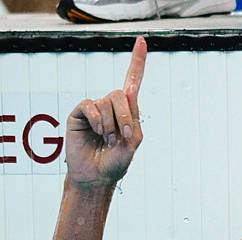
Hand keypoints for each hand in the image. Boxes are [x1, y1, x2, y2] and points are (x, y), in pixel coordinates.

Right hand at [65, 37, 146, 188]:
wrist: (96, 176)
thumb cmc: (116, 161)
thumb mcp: (133, 143)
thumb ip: (133, 123)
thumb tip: (123, 105)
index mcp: (129, 111)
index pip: (133, 81)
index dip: (137, 61)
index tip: (142, 41)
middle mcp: (112, 106)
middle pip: (121, 94)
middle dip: (125, 116)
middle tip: (122, 136)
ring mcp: (95, 108)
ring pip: (107, 102)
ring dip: (110, 124)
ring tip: (106, 140)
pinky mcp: (80, 112)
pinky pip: (90, 106)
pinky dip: (96, 120)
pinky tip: (96, 132)